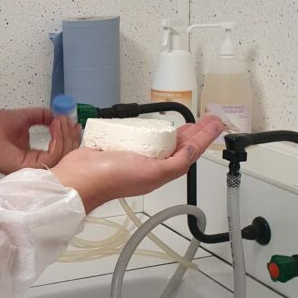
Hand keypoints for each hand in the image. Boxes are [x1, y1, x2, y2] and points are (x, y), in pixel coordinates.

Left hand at [0, 108, 79, 173]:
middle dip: (72, 136)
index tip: (71, 122)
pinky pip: (53, 157)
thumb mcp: (23, 118)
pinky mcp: (27, 166)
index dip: (70, 136)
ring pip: (63, 157)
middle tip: (70, 121)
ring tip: (62, 121)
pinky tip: (55, 126)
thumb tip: (58, 114)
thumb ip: (41, 116)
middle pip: (66, 156)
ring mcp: (32, 167)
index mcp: (35, 156)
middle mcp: (35, 164)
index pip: (61, 151)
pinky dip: (58, 140)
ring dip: (66, 136)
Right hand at [51, 114, 225, 212]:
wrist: (81, 177)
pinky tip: (152, 122)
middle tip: (208, 119)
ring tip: (189, 120)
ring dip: (176, 130)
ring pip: (161, 140)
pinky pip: (139, 135)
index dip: (204, 138)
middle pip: (179, 144)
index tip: (215, 124)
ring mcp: (135, 154)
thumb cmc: (113, 179)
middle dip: (195, 132)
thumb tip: (194, 149)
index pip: (189, 152)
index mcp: (161, 171)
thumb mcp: (153, 173)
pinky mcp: (120, 145)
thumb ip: (175, 164)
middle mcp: (150, 163)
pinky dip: (149, 128)